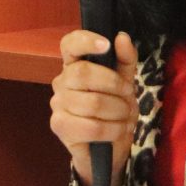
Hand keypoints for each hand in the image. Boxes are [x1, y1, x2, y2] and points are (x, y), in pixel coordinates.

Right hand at [48, 30, 137, 185]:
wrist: (110, 148)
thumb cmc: (114, 111)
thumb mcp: (125, 84)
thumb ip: (125, 60)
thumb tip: (121, 37)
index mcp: (75, 65)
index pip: (69, 44)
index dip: (85, 40)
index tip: (106, 45)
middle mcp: (61, 81)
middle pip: (84, 73)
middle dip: (115, 86)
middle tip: (128, 97)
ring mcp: (58, 104)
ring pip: (92, 102)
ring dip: (118, 112)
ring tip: (125, 118)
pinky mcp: (60, 126)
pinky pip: (91, 126)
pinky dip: (112, 130)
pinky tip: (117, 131)